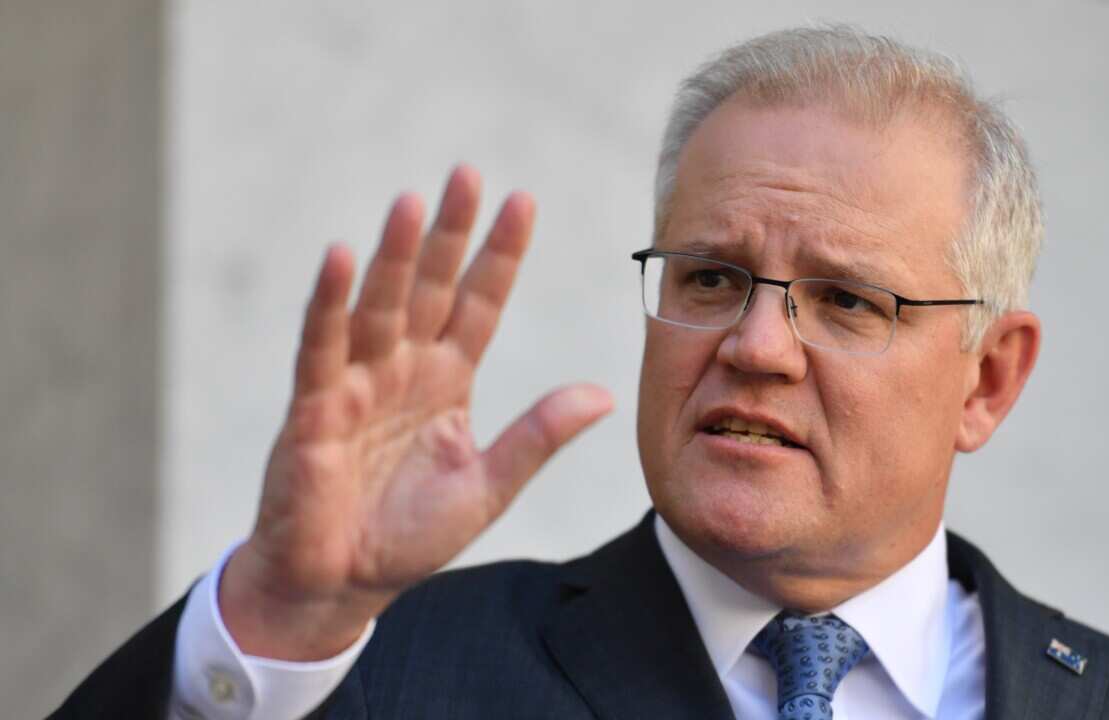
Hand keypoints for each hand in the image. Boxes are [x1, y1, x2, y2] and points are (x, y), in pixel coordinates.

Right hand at [218, 166, 613, 659]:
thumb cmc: (406, 536)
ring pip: (380, 306)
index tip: (524, 202)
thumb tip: (603, 395)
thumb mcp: (487, 484)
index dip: (499, 256)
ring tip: (414, 202)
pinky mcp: (315, 408)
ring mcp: (357, 384)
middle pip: (430, 288)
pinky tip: (341, 258)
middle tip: (468, 173)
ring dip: (396, 256)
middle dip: (449, 233)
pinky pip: (323, 347)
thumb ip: (538, 437)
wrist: (340, 586)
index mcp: (446, 381)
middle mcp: (403, 369)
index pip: (478, 304)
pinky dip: (330, 304)